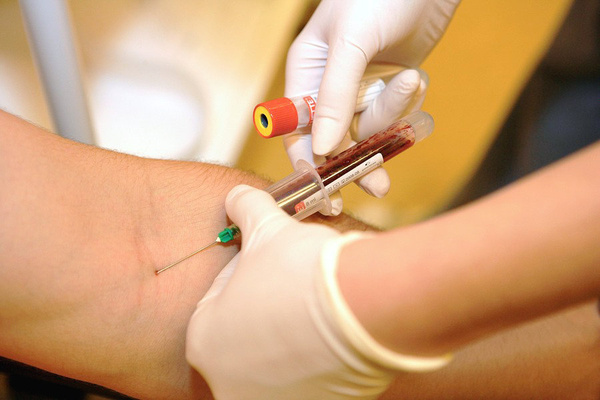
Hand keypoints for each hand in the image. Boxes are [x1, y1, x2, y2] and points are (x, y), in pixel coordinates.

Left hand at [186, 185, 449, 399]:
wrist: (360, 303)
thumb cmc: (301, 270)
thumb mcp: (266, 229)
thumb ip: (244, 209)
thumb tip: (238, 195)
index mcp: (204, 340)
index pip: (218, 306)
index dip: (245, 280)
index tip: (269, 269)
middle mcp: (228, 382)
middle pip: (246, 340)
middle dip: (268, 313)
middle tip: (295, 290)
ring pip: (278, 365)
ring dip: (293, 339)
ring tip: (319, 311)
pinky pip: (309, 383)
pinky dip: (320, 363)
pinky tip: (337, 338)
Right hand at [284, 0, 459, 212]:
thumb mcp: (351, 42)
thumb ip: (333, 96)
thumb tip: (321, 149)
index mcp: (305, 72)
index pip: (298, 130)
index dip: (308, 162)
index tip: (326, 192)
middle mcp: (328, 86)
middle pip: (334, 140)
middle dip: (357, 159)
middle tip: (378, 187)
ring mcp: (360, 90)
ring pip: (369, 129)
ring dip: (392, 115)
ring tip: (410, 82)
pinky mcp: (388, 89)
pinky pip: (393, 115)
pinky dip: (406, 103)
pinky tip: (414, 78)